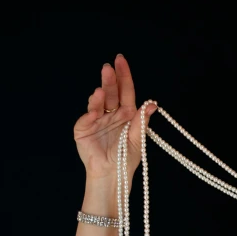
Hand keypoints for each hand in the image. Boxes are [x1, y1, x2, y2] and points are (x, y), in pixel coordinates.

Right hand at [73, 54, 157, 182]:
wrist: (113, 175)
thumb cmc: (126, 158)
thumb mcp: (138, 139)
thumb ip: (142, 122)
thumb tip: (153, 104)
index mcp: (126, 114)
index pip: (125, 90)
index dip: (124, 75)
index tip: (121, 59)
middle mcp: (111, 113)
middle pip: (111, 92)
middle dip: (110, 79)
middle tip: (108, 67)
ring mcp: (97, 119)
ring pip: (98, 102)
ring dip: (100, 95)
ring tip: (102, 90)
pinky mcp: (84, 128)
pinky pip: (88, 117)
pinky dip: (91, 110)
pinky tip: (94, 107)